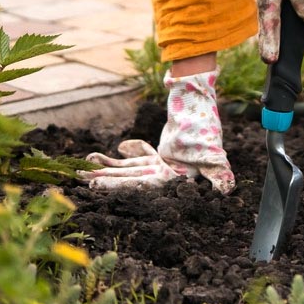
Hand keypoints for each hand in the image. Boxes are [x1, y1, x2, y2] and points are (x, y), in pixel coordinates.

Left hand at [79, 69, 234, 193]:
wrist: (205, 112)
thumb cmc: (208, 137)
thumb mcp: (214, 158)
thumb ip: (219, 174)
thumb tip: (226, 191)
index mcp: (170, 178)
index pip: (139, 185)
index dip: (116, 186)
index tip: (94, 185)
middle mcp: (161, 176)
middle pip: (126, 179)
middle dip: (102, 179)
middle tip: (77, 177)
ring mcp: (157, 167)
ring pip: (125, 170)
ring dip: (105, 169)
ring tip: (83, 167)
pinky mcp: (156, 158)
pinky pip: (135, 159)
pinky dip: (122, 155)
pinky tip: (108, 152)